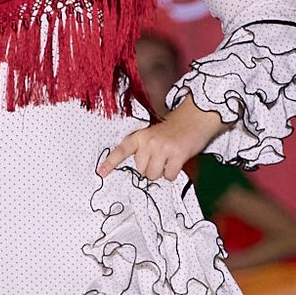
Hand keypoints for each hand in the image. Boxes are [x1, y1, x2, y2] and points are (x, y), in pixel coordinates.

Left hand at [97, 90, 221, 181]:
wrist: (194, 118)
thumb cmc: (172, 130)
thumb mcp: (152, 135)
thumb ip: (143, 150)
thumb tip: (141, 172)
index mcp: (140, 136)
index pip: (122, 150)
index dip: (110, 163)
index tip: (101, 173)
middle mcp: (148, 142)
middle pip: (141, 170)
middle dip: (150, 168)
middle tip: (160, 157)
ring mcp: (162, 148)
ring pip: (154, 175)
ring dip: (162, 171)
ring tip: (169, 159)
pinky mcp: (177, 155)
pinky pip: (169, 175)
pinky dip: (173, 173)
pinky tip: (177, 161)